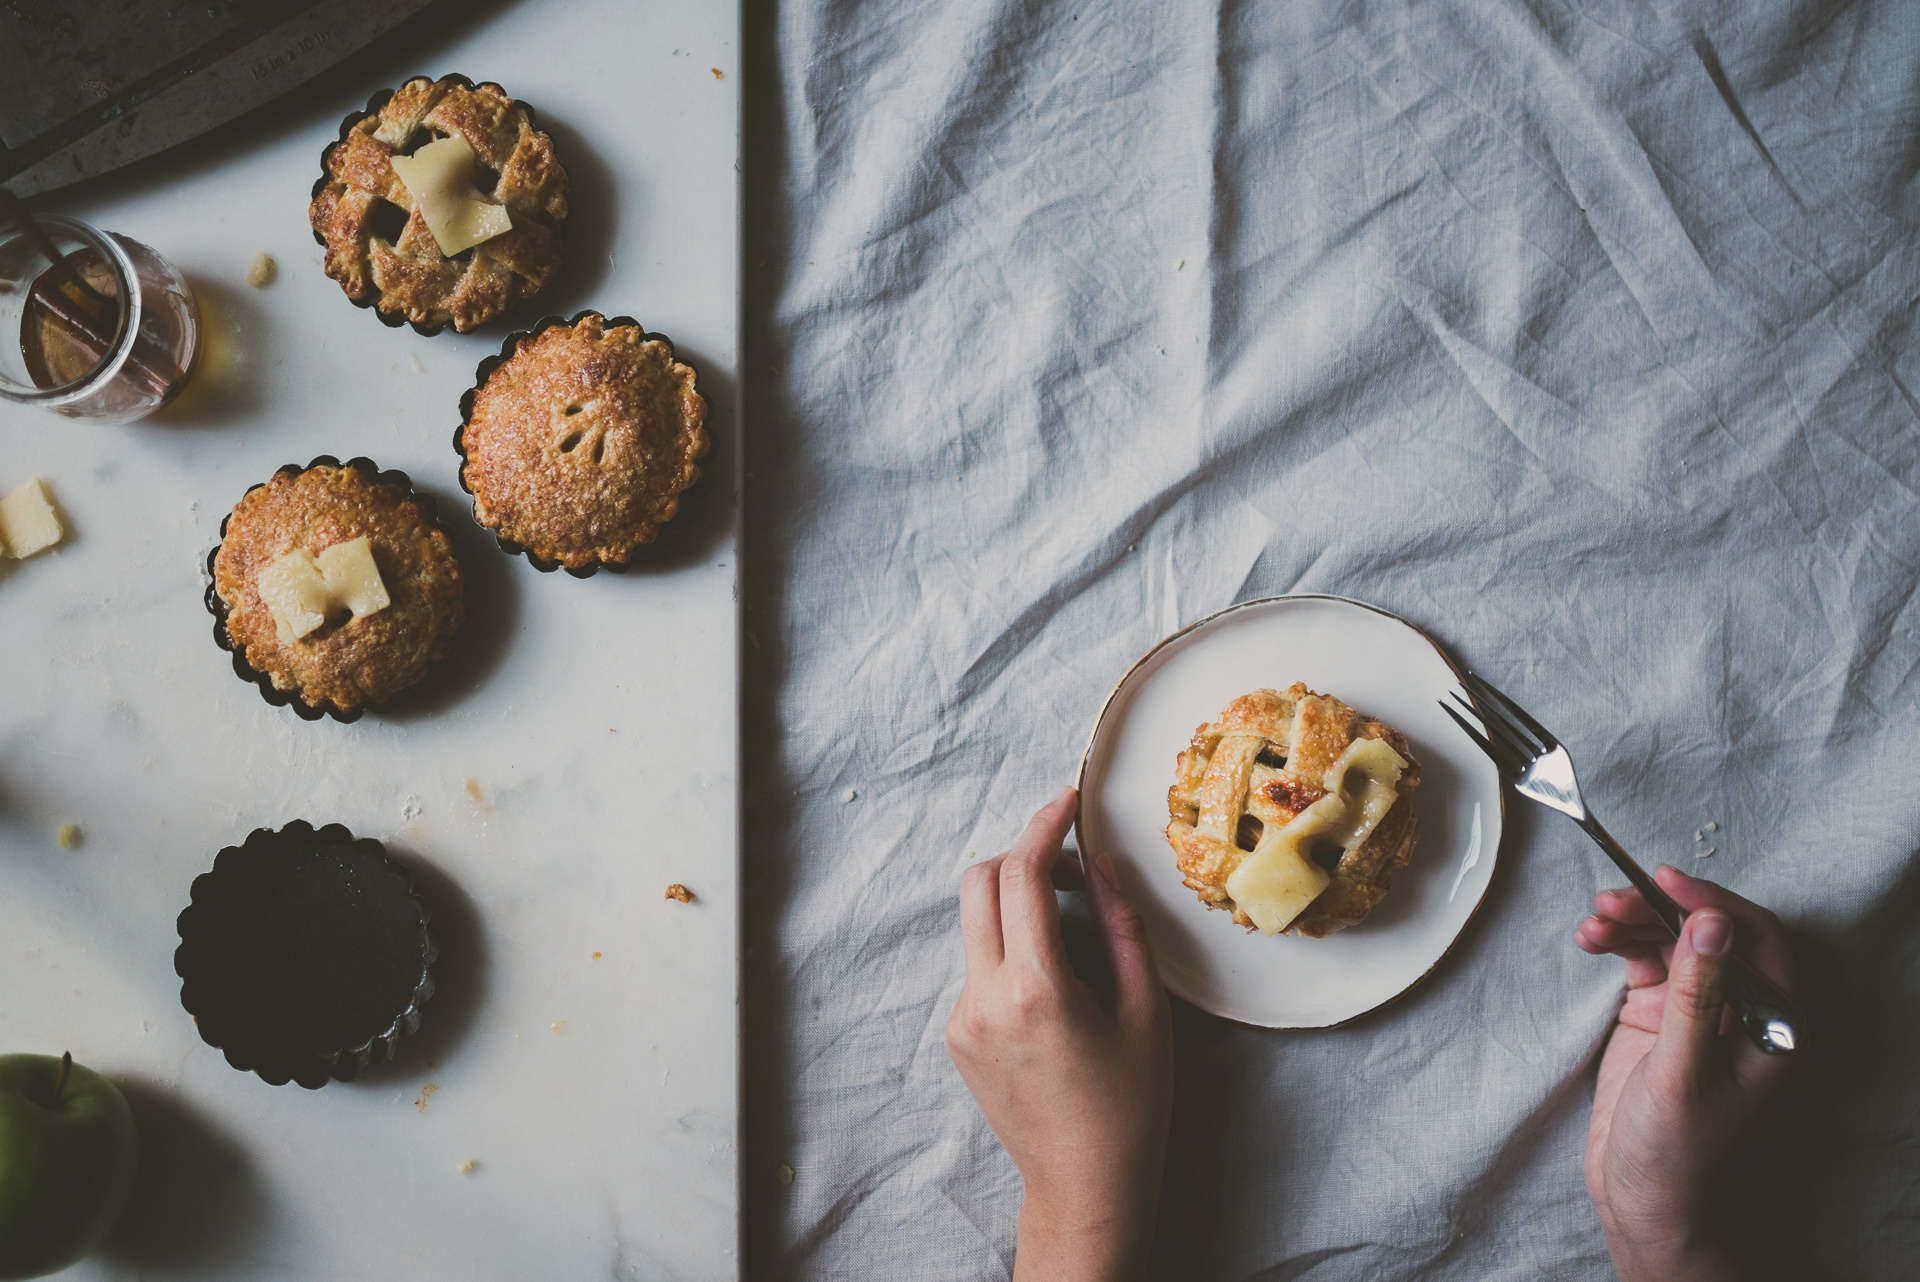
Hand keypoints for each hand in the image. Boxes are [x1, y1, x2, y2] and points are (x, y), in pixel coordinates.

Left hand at [946, 786, 1172, 1281]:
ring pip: (975, 922)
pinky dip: (1010, 945)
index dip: (1044, 826)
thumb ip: (1122, 927)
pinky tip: (1055, 980)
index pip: (1022, 875)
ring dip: (1016, 902)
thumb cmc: (1128, 1108)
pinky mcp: (957, 1035)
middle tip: (1074, 869)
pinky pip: (977, 963)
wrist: (1083, 1187)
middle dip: (1023, 856)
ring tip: (1072, 929)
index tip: (1067, 802)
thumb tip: (1101, 864)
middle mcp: (985, 998)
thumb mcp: (1146, 1012)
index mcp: (1035, 988)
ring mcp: (962, 1018)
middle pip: (979, 883)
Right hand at [1574, 866, 1797, 1281]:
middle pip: (1707, 933)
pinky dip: (1616, 942)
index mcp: (1771, 1027)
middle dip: (1660, 908)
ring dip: (1632, 921)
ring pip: (1670, 940)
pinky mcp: (1659, 1016)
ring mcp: (1698, 1011)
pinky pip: (1641, 959)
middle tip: (1613, 898)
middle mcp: (1740, 1011)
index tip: (1666, 881)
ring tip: (1592, 920)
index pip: (1757, 941)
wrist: (1642, 1199)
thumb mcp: (1684, 1072)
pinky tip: (1591, 939)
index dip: (1714, 903)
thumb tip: (1711, 922)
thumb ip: (1698, 994)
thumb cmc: (1677, 1153)